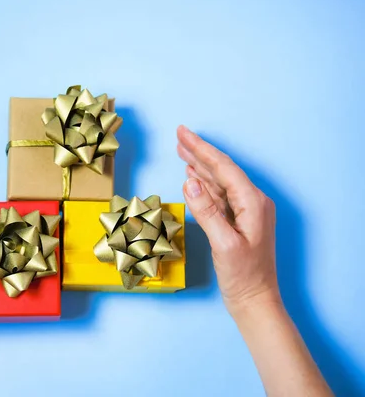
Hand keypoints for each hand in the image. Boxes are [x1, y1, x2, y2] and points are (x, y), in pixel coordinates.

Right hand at [176, 126, 279, 313]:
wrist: (255, 301)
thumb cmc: (244, 277)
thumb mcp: (223, 244)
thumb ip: (207, 211)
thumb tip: (190, 182)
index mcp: (253, 203)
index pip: (223, 168)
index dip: (202, 149)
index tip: (183, 133)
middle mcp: (252, 202)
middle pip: (222, 170)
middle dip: (199, 153)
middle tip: (179, 136)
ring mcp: (246, 212)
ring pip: (219, 181)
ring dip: (200, 166)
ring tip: (182, 152)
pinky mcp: (239, 222)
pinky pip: (219, 196)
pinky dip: (204, 185)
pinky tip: (193, 178)